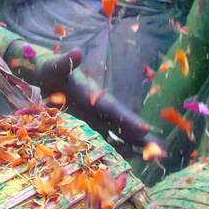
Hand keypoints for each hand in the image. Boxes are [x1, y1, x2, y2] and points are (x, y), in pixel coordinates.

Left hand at [12, 46, 150, 147]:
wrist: (46, 71)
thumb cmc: (50, 68)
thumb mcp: (55, 65)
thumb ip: (65, 61)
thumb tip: (77, 52)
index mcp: (94, 94)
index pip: (114, 109)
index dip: (128, 120)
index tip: (145, 129)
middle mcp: (99, 105)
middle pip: (124, 123)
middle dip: (142, 136)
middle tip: (162, 150)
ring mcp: (96, 114)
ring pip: (119, 131)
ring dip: (136, 143)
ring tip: (155, 156)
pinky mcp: (89, 120)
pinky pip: (106, 135)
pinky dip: (119, 145)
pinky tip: (130, 156)